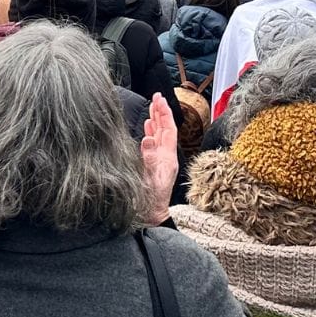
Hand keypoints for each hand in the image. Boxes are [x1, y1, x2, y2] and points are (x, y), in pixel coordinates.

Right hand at [139, 94, 178, 225]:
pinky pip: (152, 146)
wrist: (150, 220)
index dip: (165, 114)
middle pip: (165, 130)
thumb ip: (148, 160)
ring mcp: (158, 162)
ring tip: (152, 108)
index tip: (160, 99)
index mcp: (167, 159)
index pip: (168, 130)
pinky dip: (149, 134)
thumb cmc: (149, 204)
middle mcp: (164, 158)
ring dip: (156, 121)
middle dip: (161, 113)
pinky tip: (146, 129)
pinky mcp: (151, 167)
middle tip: (156, 96)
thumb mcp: (149, 181)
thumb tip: (147, 138)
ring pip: (159, 137)